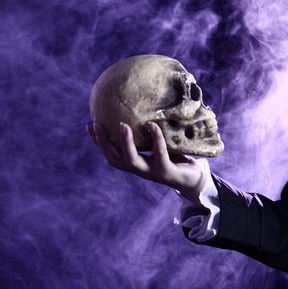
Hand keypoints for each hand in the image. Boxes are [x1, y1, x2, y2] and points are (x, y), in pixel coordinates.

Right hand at [87, 122, 208, 204]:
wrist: (196, 180)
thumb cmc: (178, 159)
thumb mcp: (162, 145)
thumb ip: (152, 133)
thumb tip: (147, 108)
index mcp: (136, 163)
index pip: (112, 154)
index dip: (99, 142)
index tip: (90, 125)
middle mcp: (141, 169)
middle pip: (115, 160)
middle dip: (104, 143)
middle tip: (98, 125)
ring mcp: (153, 172)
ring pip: (132, 161)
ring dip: (125, 143)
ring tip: (122, 126)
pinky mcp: (167, 172)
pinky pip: (160, 155)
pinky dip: (156, 140)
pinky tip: (153, 126)